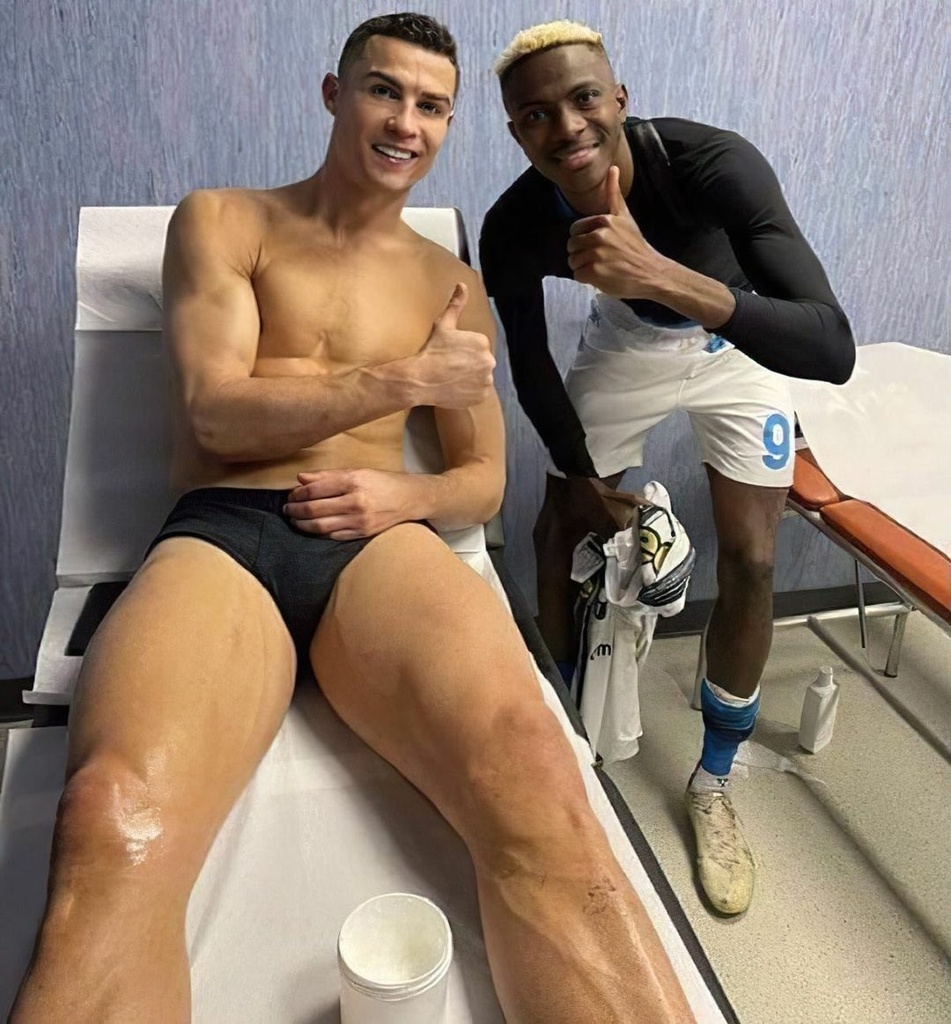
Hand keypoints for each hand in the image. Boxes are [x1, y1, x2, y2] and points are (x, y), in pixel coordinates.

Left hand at [284, 468, 417, 539]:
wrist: (411, 498)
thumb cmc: (383, 482)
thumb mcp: (358, 472)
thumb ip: (328, 475)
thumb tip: (301, 478)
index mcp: (353, 481)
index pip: (315, 489)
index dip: (297, 493)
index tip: (291, 495)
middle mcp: (356, 501)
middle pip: (314, 509)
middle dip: (295, 510)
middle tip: (287, 508)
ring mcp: (359, 520)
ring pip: (320, 526)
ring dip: (302, 524)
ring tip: (295, 520)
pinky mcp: (362, 533)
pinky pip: (333, 535)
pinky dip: (318, 532)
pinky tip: (312, 528)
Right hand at [410, 283, 495, 408]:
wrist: (421, 378)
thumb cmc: (431, 350)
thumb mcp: (443, 325)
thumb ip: (456, 305)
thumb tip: (462, 285)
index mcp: (482, 342)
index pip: (477, 347)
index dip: (463, 351)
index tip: (450, 354)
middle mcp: (489, 361)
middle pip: (481, 362)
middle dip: (469, 364)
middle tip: (450, 366)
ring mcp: (486, 380)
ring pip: (481, 378)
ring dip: (470, 378)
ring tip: (452, 378)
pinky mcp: (481, 396)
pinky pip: (479, 393)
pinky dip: (470, 392)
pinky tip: (456, 388)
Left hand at [566, 165, 663, 298]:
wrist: (650, 271)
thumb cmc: (636, 245)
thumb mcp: (625, 216)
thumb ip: (614, 194)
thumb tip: (613, 167)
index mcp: (604, 221)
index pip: (575, 230)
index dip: (583, 239)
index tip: (597, 244)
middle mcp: (599, 236)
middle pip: (571, 246)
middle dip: (581, 253)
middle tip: (598, 258)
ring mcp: (596, 255)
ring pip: (573, 261)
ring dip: (582, 267)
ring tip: (600, 267)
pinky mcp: (594, 272)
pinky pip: (577, 275)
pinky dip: (586, 279)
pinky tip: (600, 276)